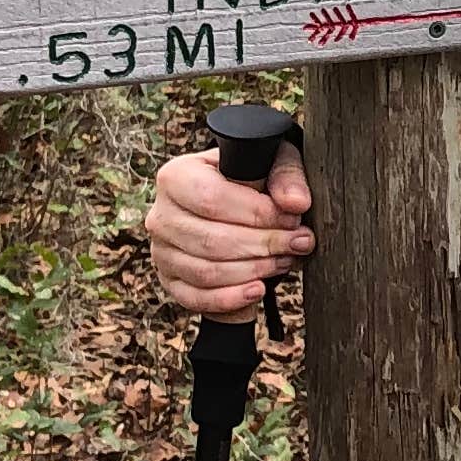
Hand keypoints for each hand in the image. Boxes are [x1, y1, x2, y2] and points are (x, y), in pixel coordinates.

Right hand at [145, 145, 317, 316]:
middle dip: (263, 245)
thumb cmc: (248, 179)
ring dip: (254, 270)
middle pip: (211, 240)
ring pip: (206, 272)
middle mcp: (162, 216)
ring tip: (284, 260)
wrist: (232, 201)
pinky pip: (196, 298)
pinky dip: (230, 298)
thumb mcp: (270, 162)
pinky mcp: (171, 282)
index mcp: (176, 177)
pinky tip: (258, 289)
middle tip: (298, 243)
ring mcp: (162, 252)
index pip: (212, 200)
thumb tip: (295, 203)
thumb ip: (286, 176)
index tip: (292, 219)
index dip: (257, 214)